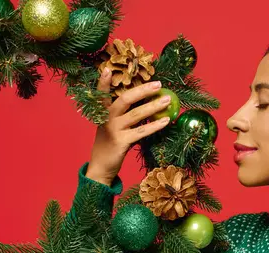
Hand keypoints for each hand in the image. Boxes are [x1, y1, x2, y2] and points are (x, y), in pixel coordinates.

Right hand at [86, 67, 171, 185]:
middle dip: (143, 90)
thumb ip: (122, 114)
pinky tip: (166, 121)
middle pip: (125, 99)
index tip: (107, 69)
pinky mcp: (121, 142)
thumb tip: (145, 102)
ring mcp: (114, 130)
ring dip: (154, 106)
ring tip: (167, 100)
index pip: (101, 94)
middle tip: (158, 84)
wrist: (100, 167)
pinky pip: (142, 132)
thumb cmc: (109, 143)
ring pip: (136, 114)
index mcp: (102, 113)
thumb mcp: (110, 126)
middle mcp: (106, 119)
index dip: (103, 82)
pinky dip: (155, 125)